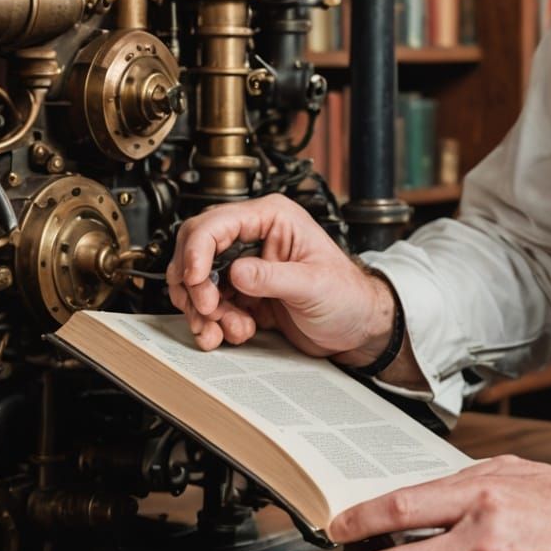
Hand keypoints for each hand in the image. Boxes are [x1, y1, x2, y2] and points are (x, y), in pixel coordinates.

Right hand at [165, 193, 384, 359]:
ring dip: (204, 310)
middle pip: (196, 249)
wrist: (355, 327)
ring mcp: (245, 264)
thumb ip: (273, 277)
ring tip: (231, 329)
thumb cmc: (348, 296)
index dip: (197, 251)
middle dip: (195, 284)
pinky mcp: (242, 292)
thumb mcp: (313, 285)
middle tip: (208, 310)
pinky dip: (210, 322)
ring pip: (198, 281)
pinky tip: (230, 333)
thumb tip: (236, 272)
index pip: (217, 224)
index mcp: (273, 217)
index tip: (194, 280)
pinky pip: (208, 304)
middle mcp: (254, 235)